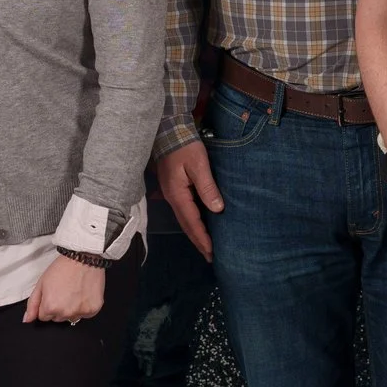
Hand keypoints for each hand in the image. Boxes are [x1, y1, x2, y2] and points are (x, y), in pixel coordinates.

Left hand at [23, 255, 105, 323]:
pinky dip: (84, 307)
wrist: (83, 259)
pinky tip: (83, 294)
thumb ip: (33, 304)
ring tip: (74, 292)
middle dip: (58, 308)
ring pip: (71, 318)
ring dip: (71, 309)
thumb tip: (27, 319)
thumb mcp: (41, 283)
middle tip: (63, 292)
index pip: (44, 317)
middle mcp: (65, 313)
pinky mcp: (93, 309)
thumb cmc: (63, 268)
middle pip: (57, 318)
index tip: (53, 295)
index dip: (47, 305)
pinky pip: (85, 314)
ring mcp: (80, 312)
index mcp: (50, 307)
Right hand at [154, 140, 224, 258]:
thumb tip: (217, 209)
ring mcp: (171, 193)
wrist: (168, 129)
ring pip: (184, 219)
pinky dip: (193, 222)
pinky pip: (184, 210)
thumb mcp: (199, 164)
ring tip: (207, 246)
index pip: (192, 222)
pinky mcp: (174, 187)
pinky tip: (200, 224)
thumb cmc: (184, 146)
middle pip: (186, 225)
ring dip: (195, 233)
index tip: (212, 253)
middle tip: (210, 257)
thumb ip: (207, 187)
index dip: (202, 239)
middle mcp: (172, 197)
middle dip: (198, 242)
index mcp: (177, 194)